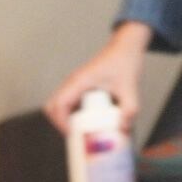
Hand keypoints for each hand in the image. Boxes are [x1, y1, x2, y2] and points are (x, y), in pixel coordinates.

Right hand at [44, 21, 151, 136]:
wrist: (126, 46)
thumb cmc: (124, 61)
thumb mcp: (129, 87)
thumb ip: (129, 109)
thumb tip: (123, 129)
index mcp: (79, 82)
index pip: (58, 105)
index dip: (61, 122)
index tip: (72, 134)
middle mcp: (72, 83)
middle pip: (51, 107)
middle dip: (59, 124)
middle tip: (74, 135)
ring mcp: (73, 84)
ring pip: (57, 105)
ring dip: (64, 119)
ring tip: (80, 130)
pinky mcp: (78, 86)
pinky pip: (67, 102)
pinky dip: (71, 114)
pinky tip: (86, 121)